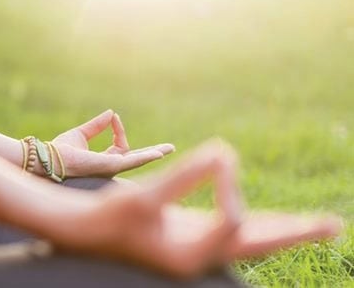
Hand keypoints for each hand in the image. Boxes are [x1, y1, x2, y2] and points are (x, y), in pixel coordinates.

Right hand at [51, 139, 342, 277]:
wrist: (79, 229)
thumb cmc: (106, 217)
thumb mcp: (145, 197)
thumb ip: (186, 176)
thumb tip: (223, 152)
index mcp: (190, 256)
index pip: (232, 220)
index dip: (231, 183)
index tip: (220, 155)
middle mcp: (198, 256)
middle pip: (257, 244)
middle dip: (294, 233)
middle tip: (334, 225)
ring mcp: (194, 246)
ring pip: (247, 239)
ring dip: (280, 229)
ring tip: (315, 226)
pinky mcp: (186, 233)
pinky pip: (229, 229)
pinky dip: (252, 222)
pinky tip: (268, 218)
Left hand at [52, 109, 174, 176]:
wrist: (51, 158)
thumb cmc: (61, 150)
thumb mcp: (81, 134)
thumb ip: (96, 125)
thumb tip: (111, 113)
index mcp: (103, 161)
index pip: (120, 146)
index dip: (119, 130)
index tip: (114, 117)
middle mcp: (110, 167)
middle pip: (137, 159)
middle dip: (153, 153)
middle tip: (169, 148)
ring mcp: (112, 169)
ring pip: (138, 161)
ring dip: (153, 154)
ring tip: (168, 149)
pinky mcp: (111, 166)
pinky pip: (132, 161)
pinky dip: (145, 156)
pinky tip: (157, 153)